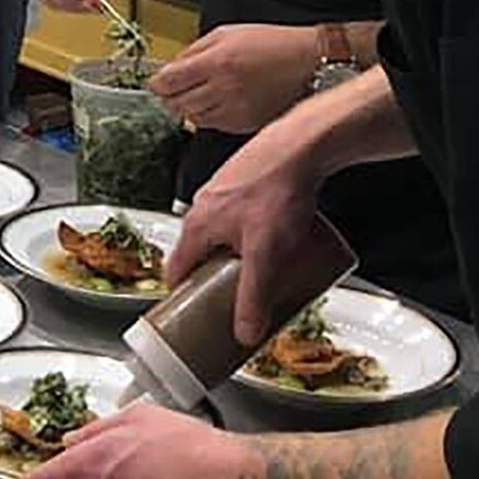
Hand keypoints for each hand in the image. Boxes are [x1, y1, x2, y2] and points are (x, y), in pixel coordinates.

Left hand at [149, 24, 316, 133]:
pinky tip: (217, 102)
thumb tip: (170, 67)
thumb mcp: (228, 33)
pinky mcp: (245, 125)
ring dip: (189, 107)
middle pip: (177, 103)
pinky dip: (208, 116)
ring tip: (199, 93)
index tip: (157, 82)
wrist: (310, 63)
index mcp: (216, 62)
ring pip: (193, 117)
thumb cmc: (273, 44)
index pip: (169, 82)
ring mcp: (235, 110)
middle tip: (174, 88)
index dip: (157, 84)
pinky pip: (213, 126)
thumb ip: (194, 50)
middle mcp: (223, 89)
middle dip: (171, 95)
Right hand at [169, 111, 326, 343]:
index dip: (181, 295)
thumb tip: (245, 333)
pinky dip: (248, 235)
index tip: (189, 314)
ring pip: (222, 233)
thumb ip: (254, 296)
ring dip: (234, 256)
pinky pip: (239, 216)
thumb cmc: (278, 190)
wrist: (303, 146)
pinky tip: (274, 242)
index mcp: (198, 224)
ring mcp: (224, 190)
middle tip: (232, 299)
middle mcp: (205, 204)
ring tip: (259, 273)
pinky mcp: (245, 181)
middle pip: (200, 252)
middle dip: (214, 278)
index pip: (175, 268)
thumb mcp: (266, 254)